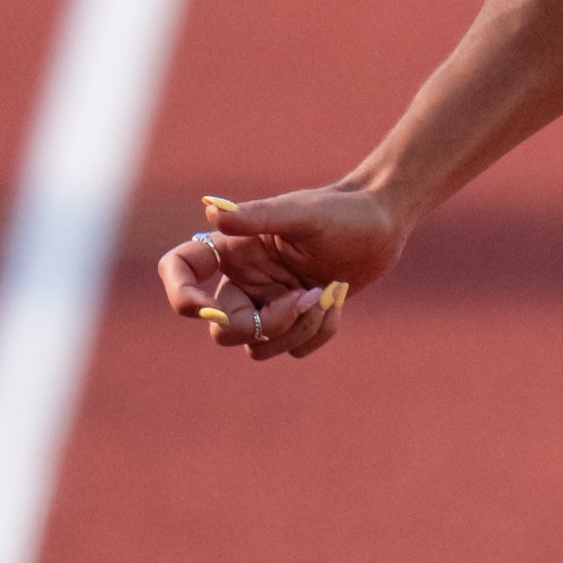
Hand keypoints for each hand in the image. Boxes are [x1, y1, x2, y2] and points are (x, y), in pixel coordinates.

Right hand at [159, 182, 404, 363]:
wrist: (382, 227)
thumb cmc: (342, 212)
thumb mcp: (302, 213)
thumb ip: (257, 216)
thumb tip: (212, 212)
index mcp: (233, 250)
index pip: (179, 270)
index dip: (180, 293)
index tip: (204, 307)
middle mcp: (243, 279)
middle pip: (222, 328)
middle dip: (264, 325)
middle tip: (304, 298)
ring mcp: (267, 303)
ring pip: (258, 347)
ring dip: (296, 330)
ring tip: (325, 296)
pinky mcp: (293, 320)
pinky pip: (293, 350)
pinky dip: (317, 333)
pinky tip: (336, 302)